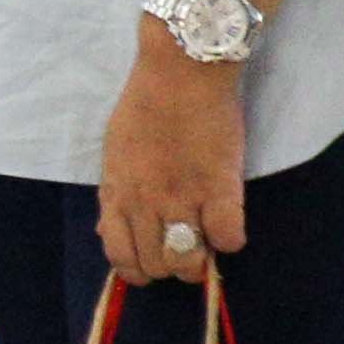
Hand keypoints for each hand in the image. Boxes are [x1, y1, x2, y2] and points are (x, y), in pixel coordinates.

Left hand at [99, 43, 250, 287]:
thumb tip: (113, 229)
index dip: (138, 270)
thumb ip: (115, 194)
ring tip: (205, 242)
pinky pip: (227, 237)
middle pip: (157, 265)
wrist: (181, 73)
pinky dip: (230, 239)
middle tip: (184, 250)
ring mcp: (182, 197)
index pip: (121, 256)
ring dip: (199, 261)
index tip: (151, 263)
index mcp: (117, 194)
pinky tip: (228, 223)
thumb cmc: (145, 107)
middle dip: (170, 266)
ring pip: (188, 260)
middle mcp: (145, 203)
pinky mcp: (220, 187)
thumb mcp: (114, 155)